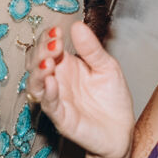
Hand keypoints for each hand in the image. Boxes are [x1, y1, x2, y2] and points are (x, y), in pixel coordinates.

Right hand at [34, 21, 135, 157]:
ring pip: (36, 84)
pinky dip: (47, 94)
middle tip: (54, 43)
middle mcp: (57, 80)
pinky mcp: (61, 118)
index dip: (48, 38)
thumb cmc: (112, 98)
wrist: (121, 131)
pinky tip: (51, 82)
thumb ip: (91, 49)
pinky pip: (49, 105)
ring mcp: (56, 99)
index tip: (57, 31)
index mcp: (66, 65)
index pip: (48, 47)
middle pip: (36, 62)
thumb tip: (77, 26)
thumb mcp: (107, 67)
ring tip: (48, 62)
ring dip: (38, 71)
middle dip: (41, 51)